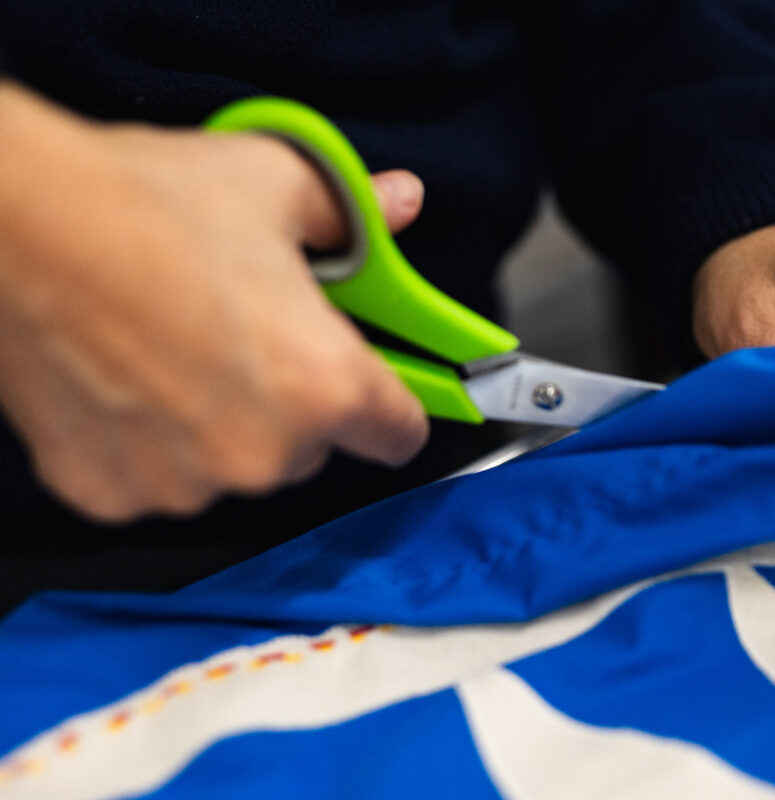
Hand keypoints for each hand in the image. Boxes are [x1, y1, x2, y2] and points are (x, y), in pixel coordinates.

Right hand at [0, 83, 428, 522]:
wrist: (16, 223)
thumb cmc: (150, 202)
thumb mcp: (275, 185)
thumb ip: (353, 215)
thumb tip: (401, 202)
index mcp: (326, 385)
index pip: (398, 434)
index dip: (388, 405)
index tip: (369, 386)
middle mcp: (266, 453)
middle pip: (312, 449)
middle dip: (291, 404)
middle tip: (245, 338)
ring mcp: (185, 483)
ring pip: (232, 467)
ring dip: (219, 429)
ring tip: (173, 351)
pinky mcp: (111, 494)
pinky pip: (156, 479)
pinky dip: (146, 445)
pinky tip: (121, 381)